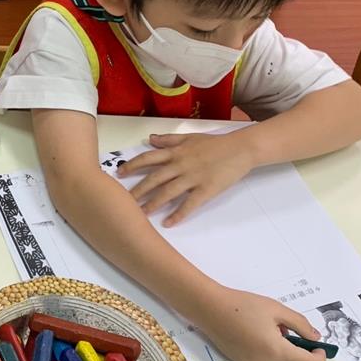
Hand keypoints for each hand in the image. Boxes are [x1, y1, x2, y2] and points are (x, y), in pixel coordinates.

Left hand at [118, 132, 254, 225]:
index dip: (132, 166)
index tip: (119, 174)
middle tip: (123, 201)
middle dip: (138, 190)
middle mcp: (181, 165)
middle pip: (154, 178)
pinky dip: (179, 214)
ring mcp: (193, 178)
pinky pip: (190, 204)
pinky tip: (168, 223)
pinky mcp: (206, 190)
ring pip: (168, 192)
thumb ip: (168, 140)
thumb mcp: (189, 137)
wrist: (241, 149)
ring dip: (153, 204)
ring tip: (140, 214)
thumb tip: (149, 139)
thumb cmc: (215, 143)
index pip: (148, 158)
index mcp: (176, 152)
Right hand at [199, 287, 326, 360]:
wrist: (211, 309)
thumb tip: (316, 338)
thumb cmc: (243, 305)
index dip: (320, 358)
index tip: (319, 346)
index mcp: (276, 350)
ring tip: (282, 340)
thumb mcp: (276, 309)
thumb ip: (300, 324)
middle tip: (304, 347)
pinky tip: (266, 342)